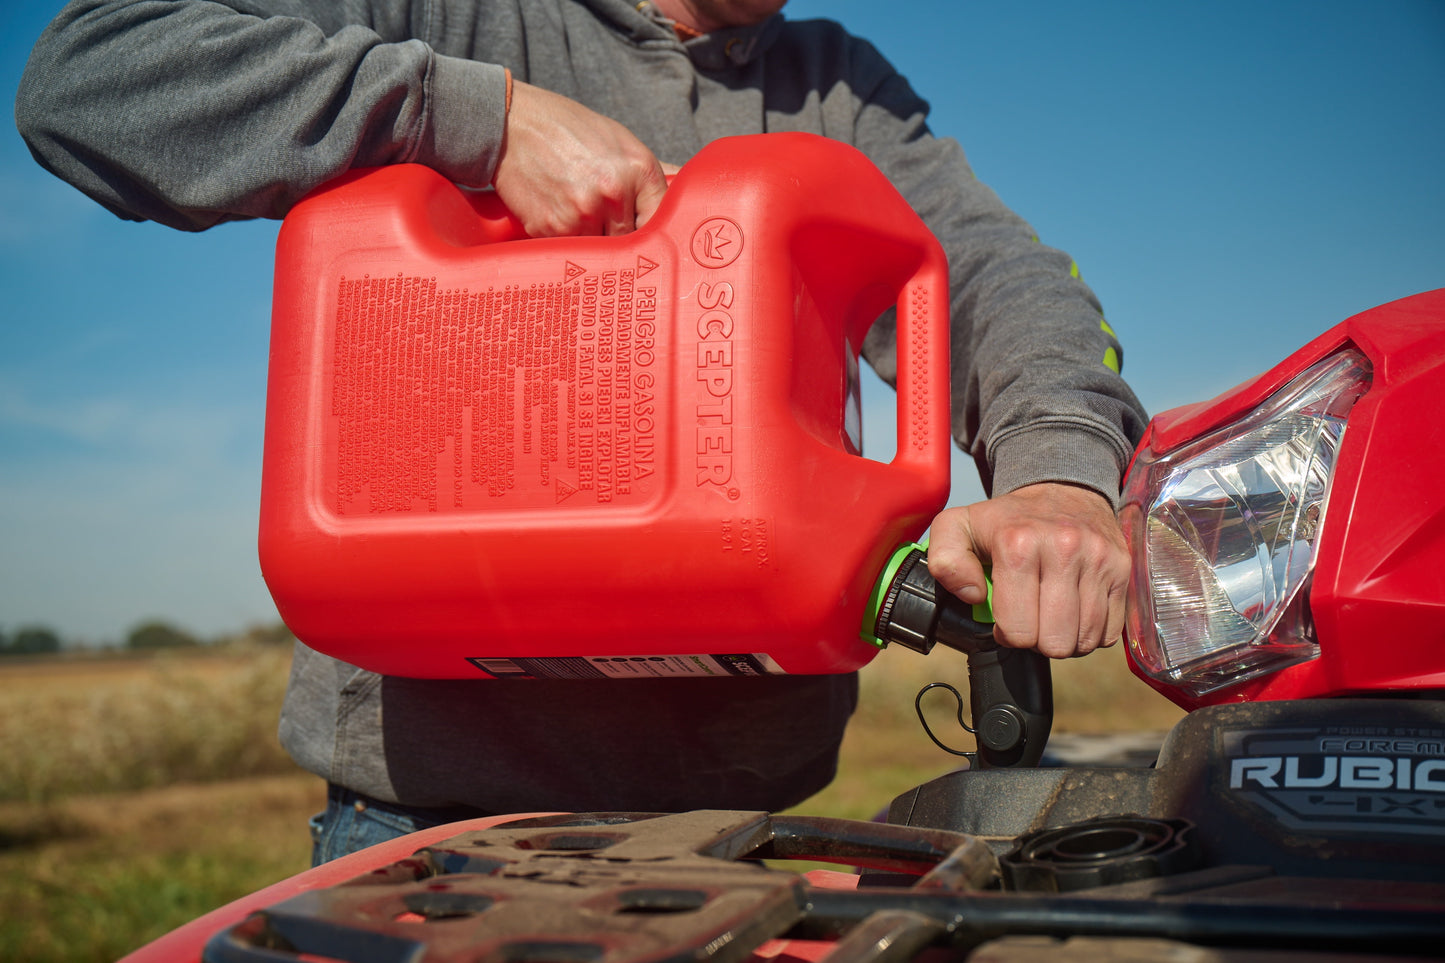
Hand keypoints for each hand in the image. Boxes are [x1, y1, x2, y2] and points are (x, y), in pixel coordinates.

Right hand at [491, 82, 668, 236]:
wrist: (512, 123)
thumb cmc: (568, 130)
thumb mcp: (618, 140)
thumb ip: (649, 174)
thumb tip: (684, 189)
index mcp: (637, 170)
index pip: (662, 222)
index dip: (654, 234)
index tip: (646, 239)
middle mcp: (613, 193)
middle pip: (631, 243)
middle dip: (619, 238)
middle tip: (602, 222)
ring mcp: (582, 214)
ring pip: (601, 251)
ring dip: (591, 242)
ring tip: (576, 212)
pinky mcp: (552, 228)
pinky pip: (570, 250)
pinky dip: (565, 240)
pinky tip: (557, 214)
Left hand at [925, 482, 1129, 658]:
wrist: (1063, 488)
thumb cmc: (1008, 519)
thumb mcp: (959, 527)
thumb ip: (945, 560)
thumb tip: (972, 595)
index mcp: (1018, 544)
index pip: (1017, 630)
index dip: (1008, 633)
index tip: (1008, 616)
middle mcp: (1063, 549)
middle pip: (1054, 642)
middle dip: (1038, 640)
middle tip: (1032, 617)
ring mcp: (1098, 559)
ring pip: (1085, 640)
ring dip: (1066, 638)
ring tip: (1053, 615)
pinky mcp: (1123, 568)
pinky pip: (1110, 631)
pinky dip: (1092, 631)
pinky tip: (1076, 612)